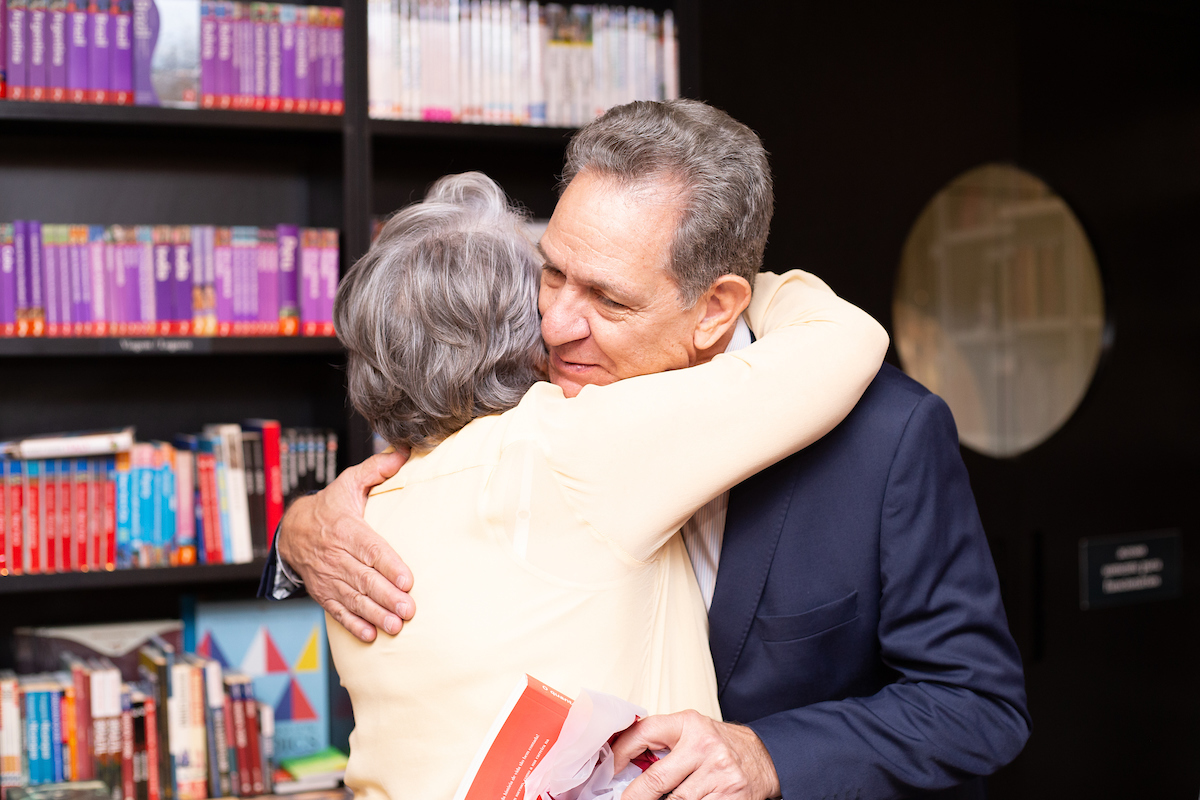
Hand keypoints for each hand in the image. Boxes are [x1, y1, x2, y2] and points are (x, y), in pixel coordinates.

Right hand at [277, 450, 412, 642]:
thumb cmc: (330, 507)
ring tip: (395, 625)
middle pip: (364, 579)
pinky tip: (369, 635)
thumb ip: (376, 470)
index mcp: (346, 529)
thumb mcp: (349, 483)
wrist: (292, 531)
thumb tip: (402, 452)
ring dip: (375, 614)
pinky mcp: (324, 592)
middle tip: (409, 609)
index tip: (407, 580)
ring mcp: (329, 577)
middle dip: (387, 596)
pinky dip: (353, 624)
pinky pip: (338, 611)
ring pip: (353, 598)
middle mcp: (337, 556)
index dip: (389, 566)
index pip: (371, 549)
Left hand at [610, 711, 779, 799]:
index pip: (644, 732)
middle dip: (634, 798)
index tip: (609, 769)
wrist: (766, 758)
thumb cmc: (721, 746)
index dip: (621, 752)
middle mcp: (704, 746)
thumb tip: (625, 764)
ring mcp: (718, 773)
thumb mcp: (693, 733)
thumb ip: (665, 743)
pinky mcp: (730, 796)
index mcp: (689, 724)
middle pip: (655, 780)